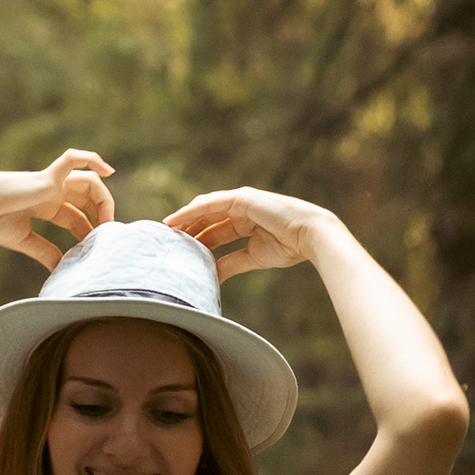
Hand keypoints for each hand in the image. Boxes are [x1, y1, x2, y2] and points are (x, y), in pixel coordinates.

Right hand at [0, 148, 115, 270]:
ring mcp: (51, 182)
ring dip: (103, 199)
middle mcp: (51, 191)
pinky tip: (109, 170)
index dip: (88, 232)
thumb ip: (43, 250)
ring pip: (89, 181)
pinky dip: (92, 158)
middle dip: (101, 216)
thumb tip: (60, 268)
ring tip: (108, 221)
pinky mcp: (47, 177)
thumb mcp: (22, 239)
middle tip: (106, 237)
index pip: (75, 215)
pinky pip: (73, 159)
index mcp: (44, 204)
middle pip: (87, 198)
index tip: (92, 249)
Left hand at [163, 185, 327, 272]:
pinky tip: (176, 220)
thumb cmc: (289, 247)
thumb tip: (212, 275)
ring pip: (205, 209)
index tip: (178, 249)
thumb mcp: (252, 257)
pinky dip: (191, 211)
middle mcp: (241, 209)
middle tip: (165, 240)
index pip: (214, 230)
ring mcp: (241, 202)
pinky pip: (210, 204)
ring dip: (184, 219)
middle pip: (206, 219)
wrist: (310, 236)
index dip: (196, 238)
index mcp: (246, 222)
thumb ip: (231, 263)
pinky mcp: (242, 198)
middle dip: (187, 229)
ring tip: (165, 229)